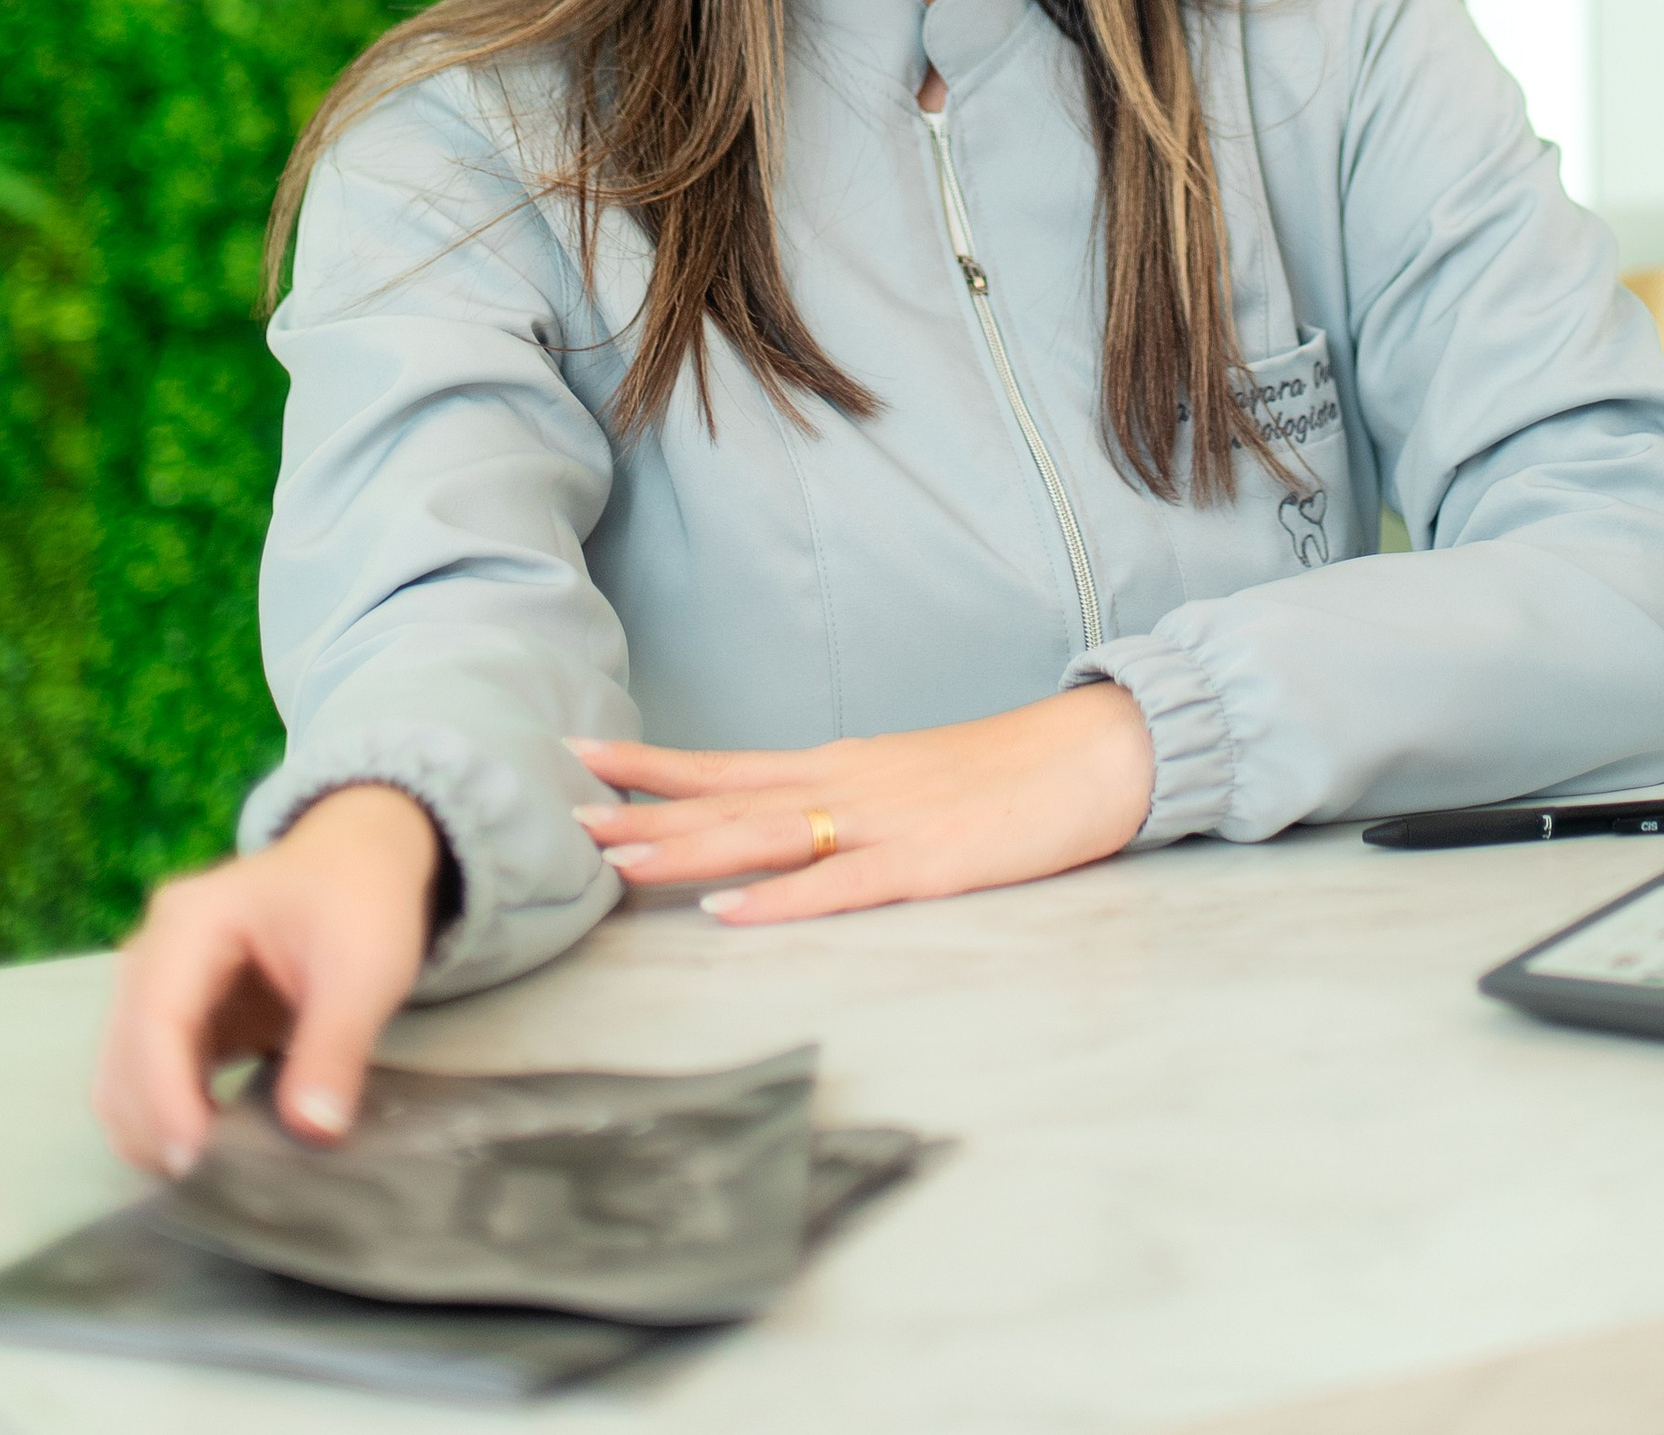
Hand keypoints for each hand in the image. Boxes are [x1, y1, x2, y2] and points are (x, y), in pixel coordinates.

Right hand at [92, 783, 441, 1176]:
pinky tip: (216, 1151)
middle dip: (155, 1125)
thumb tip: (313, 1133)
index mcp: (192, 920)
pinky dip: (170, 1121)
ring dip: (155, 1131)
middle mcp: (154, 953)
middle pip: (124, 1056)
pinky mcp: (174, 1020)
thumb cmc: (362, 899)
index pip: (155, 1019)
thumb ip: (337, 1045)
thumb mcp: (367, 965)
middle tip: (214, 1183)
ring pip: (123, 1079)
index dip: (164, 1097)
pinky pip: (148, 1083)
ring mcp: (156, 987)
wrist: (361, 860)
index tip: (194, 1161)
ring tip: (217, 1173)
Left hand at [570, 683, 1154, 924]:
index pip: (728, 765)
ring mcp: (885, 823)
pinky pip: (839, 886)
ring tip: (614, 855)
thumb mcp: (916, 782)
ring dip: (686, 847)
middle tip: (562, 811)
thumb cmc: (1012, 775)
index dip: (653, 765)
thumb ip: (854, 803)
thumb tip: (791, 825)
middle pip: (728, 798)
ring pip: (766, 835)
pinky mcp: (928, 864)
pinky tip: (729, 912)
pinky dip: (779, 900)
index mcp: (845, 767)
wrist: (1101, 752)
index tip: (580, 756)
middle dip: (642, 808)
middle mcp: (849, 784)